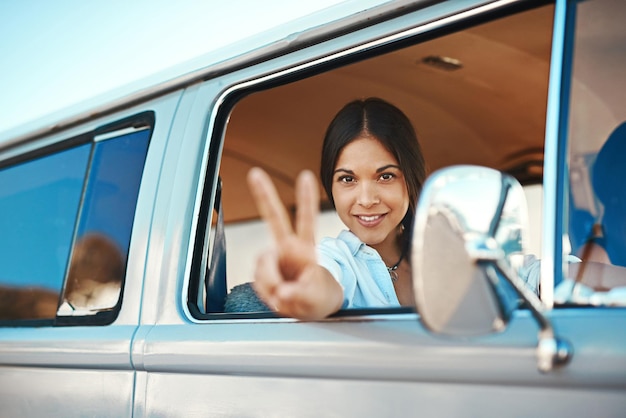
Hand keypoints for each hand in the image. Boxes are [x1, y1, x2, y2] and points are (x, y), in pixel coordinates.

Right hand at [247, 167, 342, 319]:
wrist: (310, 306)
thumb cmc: (318, 297)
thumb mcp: (315, 300)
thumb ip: (299, 295)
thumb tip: (280, 291)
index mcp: (306, 248)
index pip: (307, 221)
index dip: (306, 200)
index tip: (305, 177)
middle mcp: (288, 247)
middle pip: (274, 218)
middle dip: (264, 195)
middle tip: (255, 173)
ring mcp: (274, 257)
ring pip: (262, 265)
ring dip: (270, 283)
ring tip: (285, 295)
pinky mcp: (264, 270)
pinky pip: (258, 280)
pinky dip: (266, 292)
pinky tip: (277, 295)